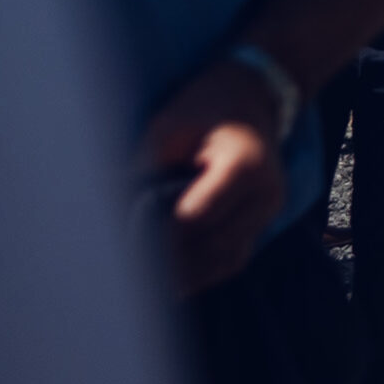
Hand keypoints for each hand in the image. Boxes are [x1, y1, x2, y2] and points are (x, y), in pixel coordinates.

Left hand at [140, 59, 288, 294]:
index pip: (196, 217)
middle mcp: (266, 194)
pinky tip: (173, 281)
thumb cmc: (205, 105)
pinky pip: (233, 258)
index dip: (159, 237)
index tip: (124, 252)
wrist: (253, 95)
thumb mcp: (169, 125)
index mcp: (246, 164)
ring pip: (226, 260)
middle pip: (213, 245)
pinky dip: (204, 271)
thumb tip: (113, 208)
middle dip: (171, 263)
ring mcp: (270, 211)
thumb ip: (147, 168)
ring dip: (189, 275)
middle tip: (127, 275)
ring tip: (146, 289)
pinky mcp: (265, 221)